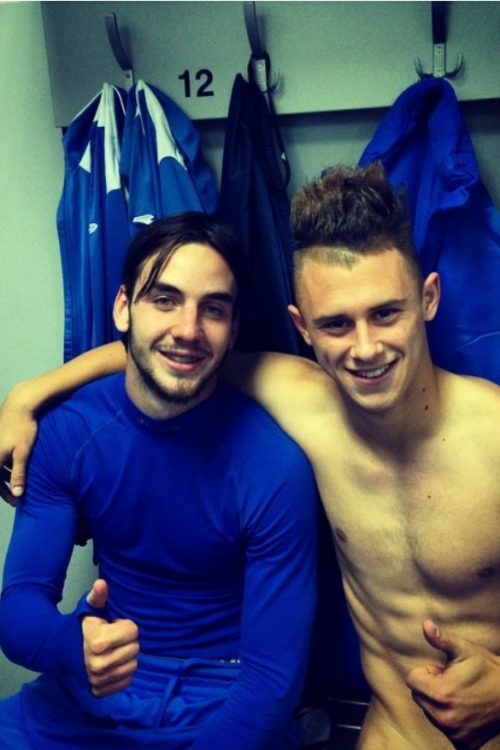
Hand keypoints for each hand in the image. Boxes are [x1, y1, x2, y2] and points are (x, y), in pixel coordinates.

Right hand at [0, 384, 38, 504]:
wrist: (20, 404)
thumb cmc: (23, 428)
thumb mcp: (23, 452)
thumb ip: (19, 473)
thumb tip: (18, 493)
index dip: (4, 493)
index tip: (14, 501)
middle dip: (4, 487)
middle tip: (15, 497)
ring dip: (4, 477)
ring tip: (15, 484)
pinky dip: (4, 466)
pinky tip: (13, 469)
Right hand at [82, 579, 139, 696]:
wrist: (59, 649)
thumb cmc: (79, 626)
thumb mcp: (88, 608)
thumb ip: (98, 596)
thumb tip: (101, 583)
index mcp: (98, 642)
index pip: (133, 631)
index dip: (124, 625)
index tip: (112, 626)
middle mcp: (98, 665)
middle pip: (135, 649)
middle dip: (126, 641)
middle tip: (112, 639)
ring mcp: (98, 681)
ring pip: (133, 666)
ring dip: (125, 657)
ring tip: (111, 651)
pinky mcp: (99, 692)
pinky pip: (127, 681)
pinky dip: (122, 672)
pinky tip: (110, 664)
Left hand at [406, 619, 499, 748]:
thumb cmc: (486, 668)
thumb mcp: (463, 650)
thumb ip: (441, 638)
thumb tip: (425, 624)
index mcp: (439, 694)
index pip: (412, 680)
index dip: (427, 672)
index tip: (444, 672)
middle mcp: (443, 717)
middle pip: (419, 696)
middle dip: (431, 687)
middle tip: (454, 683)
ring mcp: (453, 733)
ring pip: (430, 712)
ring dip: (439, 703)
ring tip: (461, 695)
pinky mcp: (463, 743)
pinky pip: (444, 728)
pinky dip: (450, 720)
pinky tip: (466, 711)